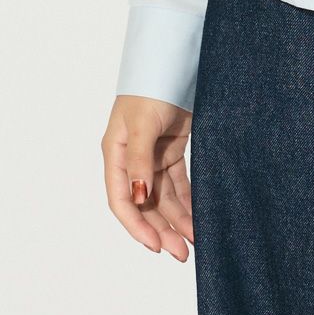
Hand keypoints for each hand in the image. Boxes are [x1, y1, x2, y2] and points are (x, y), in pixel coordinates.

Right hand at [102, 94, 194, 258]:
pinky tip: (197, 218)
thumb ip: (140, 160)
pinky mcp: (172, 151)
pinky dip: (187, 201)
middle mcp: (132, 160)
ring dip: (176, 220)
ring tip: (193, 243)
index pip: (121, 200)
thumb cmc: (152, 87)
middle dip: (161, 230)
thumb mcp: (143, 123)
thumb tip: (138, 197)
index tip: (156, 246)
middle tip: (180, 253)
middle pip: (144, 205)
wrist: (176, 61)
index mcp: (116, 154)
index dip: (137, 226)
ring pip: (163, 198)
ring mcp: (153, 156)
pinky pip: (178, 184)